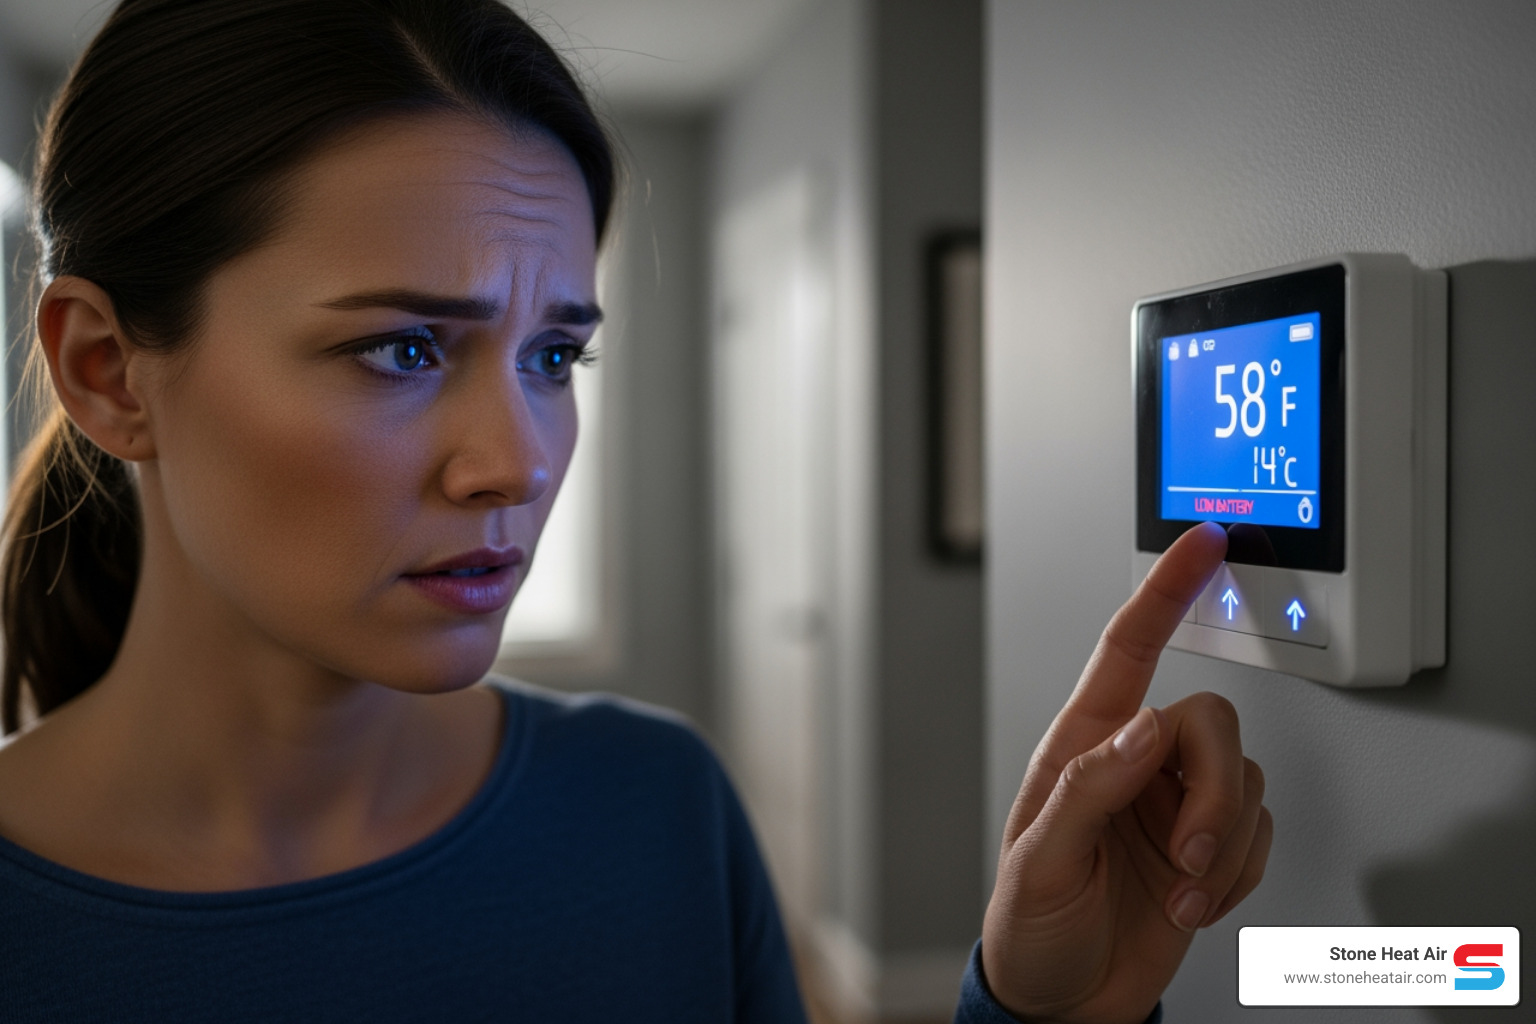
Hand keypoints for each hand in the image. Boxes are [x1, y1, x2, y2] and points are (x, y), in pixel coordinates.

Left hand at [981, 522, 1271, 1023]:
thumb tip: (1144, 728)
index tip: (1201, 540)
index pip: (1128, 648)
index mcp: (1083, 746)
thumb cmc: (1032, 926)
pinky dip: (1237, 875)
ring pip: (1244, 780)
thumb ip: (1089, 788)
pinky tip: (1190, 903)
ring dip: (1223, 845)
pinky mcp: (1210, 846)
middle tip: (1186, 854)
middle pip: (1213, 721)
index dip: (1166, 591)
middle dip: (1212, 791)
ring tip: (1178, 892)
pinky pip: (1259, 832)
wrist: (1065, 998)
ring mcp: (1176, 804)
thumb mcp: (1040, 861)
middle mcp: (1135, 763)